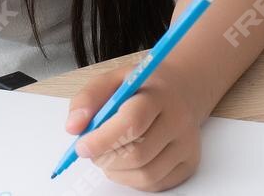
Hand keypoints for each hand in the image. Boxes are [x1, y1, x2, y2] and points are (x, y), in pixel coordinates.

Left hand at [64, 68, 202, 190]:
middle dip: (105, 158)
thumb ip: (88, 99)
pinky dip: (132, 179)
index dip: (103, 139)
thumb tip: (74, 127)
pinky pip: (154, 184)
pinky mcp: (189, 163)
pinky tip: (127, 161)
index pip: (132, 122)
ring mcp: (187, 144)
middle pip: (138, 154)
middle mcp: (178, 120)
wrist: (181, 90)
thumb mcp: (113, 80)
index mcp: (158, 94)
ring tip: (109, 155)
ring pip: (145, 175)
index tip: (81, 146)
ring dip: (116, 171)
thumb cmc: (142, 87)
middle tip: (92, 150)